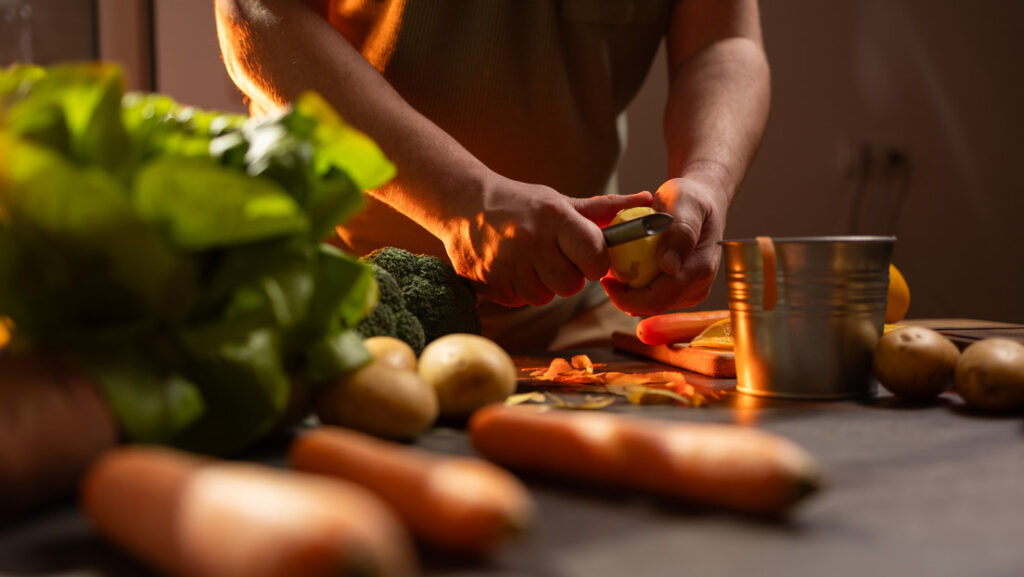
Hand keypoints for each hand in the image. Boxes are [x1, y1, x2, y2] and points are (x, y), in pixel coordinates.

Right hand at [441, 174, 651, 306]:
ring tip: (531, 263)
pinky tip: (511, 269)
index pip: (595, 256)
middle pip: (571, 286)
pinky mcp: (487, 280)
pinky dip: (518, 290)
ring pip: (544, 297)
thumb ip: (602, 209)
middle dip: (568, 276)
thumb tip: (646, 198)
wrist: (463, 202)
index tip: (587, 256)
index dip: (596, 262)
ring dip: (542, 285)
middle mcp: (531, 240)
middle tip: (555, 259)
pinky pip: (518, 301)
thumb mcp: (559, 202)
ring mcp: (506, 263)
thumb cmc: (522, 203)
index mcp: (555, 217)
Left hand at [601, 176, 729, 315]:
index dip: (627, 297)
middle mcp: (699, 285)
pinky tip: (627, 269)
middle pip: (653, 307)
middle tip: (605, 275)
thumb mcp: (685, 202)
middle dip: (625, 297)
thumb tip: (669, 266)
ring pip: (653, 304)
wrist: (702, 201)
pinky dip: (638, 287)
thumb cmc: (691, 198)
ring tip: (615, 269)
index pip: (659, 299)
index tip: (605, 280)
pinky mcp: (683, 290)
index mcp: (700, 269)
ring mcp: (692, 290)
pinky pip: (655, 296)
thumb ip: (681, 230)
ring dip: (630, 293)